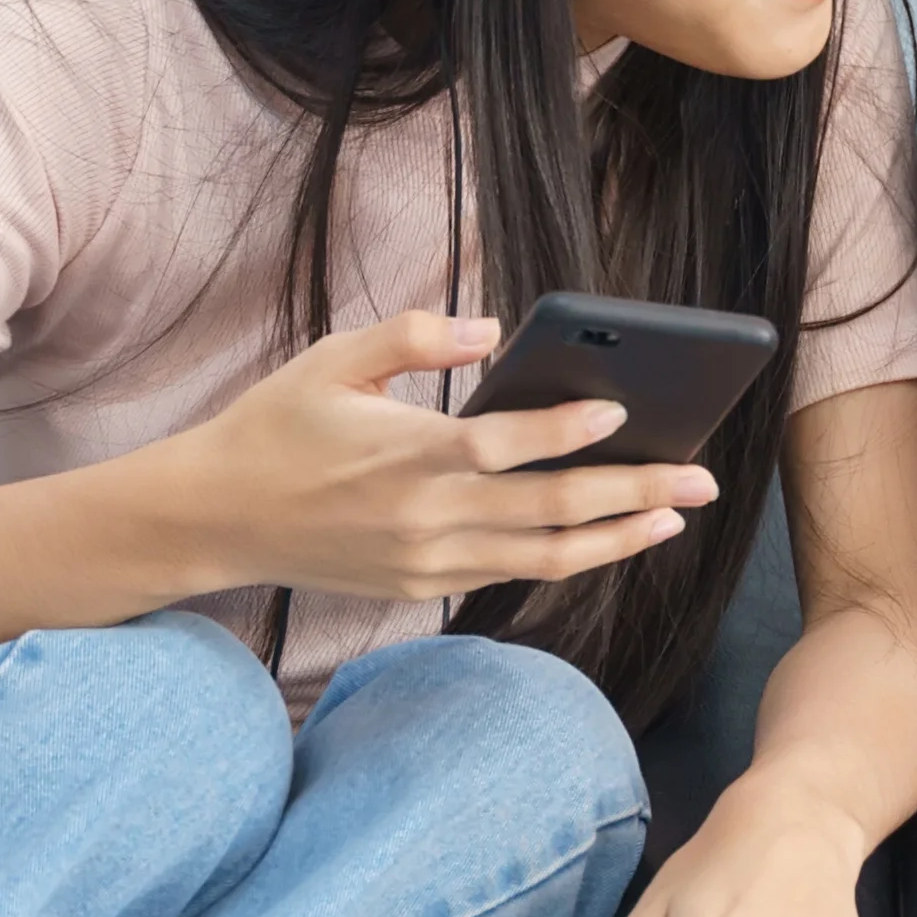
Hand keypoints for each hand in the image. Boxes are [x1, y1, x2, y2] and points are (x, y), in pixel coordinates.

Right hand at [154, 310, 714, 605]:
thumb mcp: (332, 361)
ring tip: (674, 515)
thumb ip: (412, 336)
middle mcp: (422, 518)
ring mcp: (424, 562)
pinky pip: (509, 574)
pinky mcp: (419, 588)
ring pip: (541, 558)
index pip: (499, 447)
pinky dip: (565, 557)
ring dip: (616, 538)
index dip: (563, 433)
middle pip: (546, 511)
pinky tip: (608, 536)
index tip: (620, 413)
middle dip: (632, 494)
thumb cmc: (276, 424)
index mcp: (401, 455)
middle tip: (701, 480)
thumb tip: (492, 328)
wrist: (215, 517)